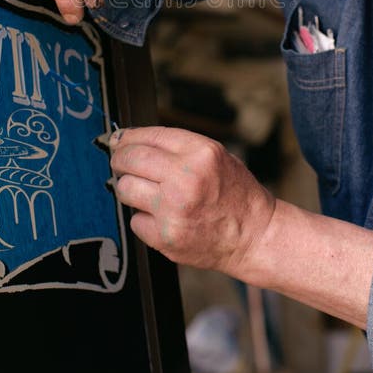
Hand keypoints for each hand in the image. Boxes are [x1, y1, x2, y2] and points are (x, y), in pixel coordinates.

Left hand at [110, 126, 275, 275]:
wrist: (254, 235)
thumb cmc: (235, 193)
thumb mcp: (216, 156)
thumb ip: (178, 147)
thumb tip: (132, 140)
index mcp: (200, 152)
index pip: (148, 136)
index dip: (126, 137)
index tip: (118, 140)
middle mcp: (185, 178)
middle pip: (129, 159)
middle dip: (120, 160)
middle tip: (120, 163)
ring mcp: (173, 209)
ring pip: (125, 189)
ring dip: (129, 189)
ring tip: (147, 192)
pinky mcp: (165, 236)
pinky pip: (135, 220)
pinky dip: (143, 219)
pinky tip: (162, 218)